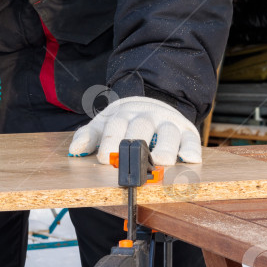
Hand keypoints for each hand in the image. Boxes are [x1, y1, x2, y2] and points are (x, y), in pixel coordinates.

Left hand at [68, 96, 201, 165]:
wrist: (150, 104)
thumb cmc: (123, 122)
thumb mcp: (103, 125)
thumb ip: (88, 136)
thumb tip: (75, 150)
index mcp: (124, 115)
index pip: (115, 126)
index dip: (110, 142)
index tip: (105, 158)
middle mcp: (147, 117)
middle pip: (142, 127)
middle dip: (137, 143)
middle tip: (133, 161)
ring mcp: (168, 123)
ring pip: (169, 133)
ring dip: (166, 148)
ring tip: (161, 161)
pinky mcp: (187, 131)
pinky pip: (192, 139)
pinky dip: (191, 149)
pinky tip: (189, 159)